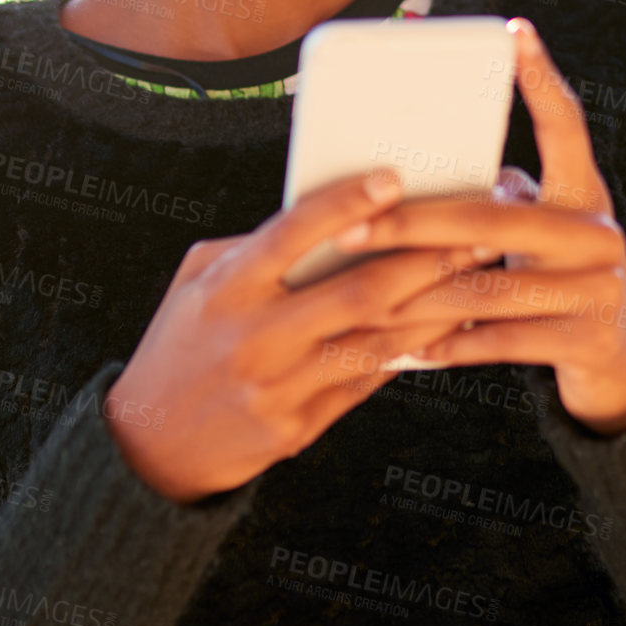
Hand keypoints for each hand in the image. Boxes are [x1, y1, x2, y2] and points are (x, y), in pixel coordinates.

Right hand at [104, 169, 484, 502]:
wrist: (148, 447)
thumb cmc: (179, 343)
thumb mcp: (196, 280)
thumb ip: (254, 246)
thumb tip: (331, 218)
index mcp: (227, 289)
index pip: (292, 235)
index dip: (346, 204)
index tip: (393, 178)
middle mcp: (255, 337)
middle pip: (357, 291)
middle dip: (424, 259)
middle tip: (473, 232)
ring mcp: (279, 388)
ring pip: (375, 340)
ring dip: (435, 306)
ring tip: (477, 276)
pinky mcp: (298, 428)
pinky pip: (367, 381)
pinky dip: (410, 351)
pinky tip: (446, 326)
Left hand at [331, 18, 625, 433]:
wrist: (621, 360)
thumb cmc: (556, 276)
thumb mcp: (543, 230)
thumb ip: (503, 198)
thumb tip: (422, 173)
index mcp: (584, 193)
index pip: (566, 125)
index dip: (541, 78)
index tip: (514, 31)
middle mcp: (599, 233)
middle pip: (490, 219)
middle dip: (411, 225)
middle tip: (351, 229)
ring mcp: (598, 288)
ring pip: (487, 288)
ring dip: (417, 298)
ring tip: (361, 300)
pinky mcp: (587, 341)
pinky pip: (500, 341)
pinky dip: (448, 345)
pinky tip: (406, 348)